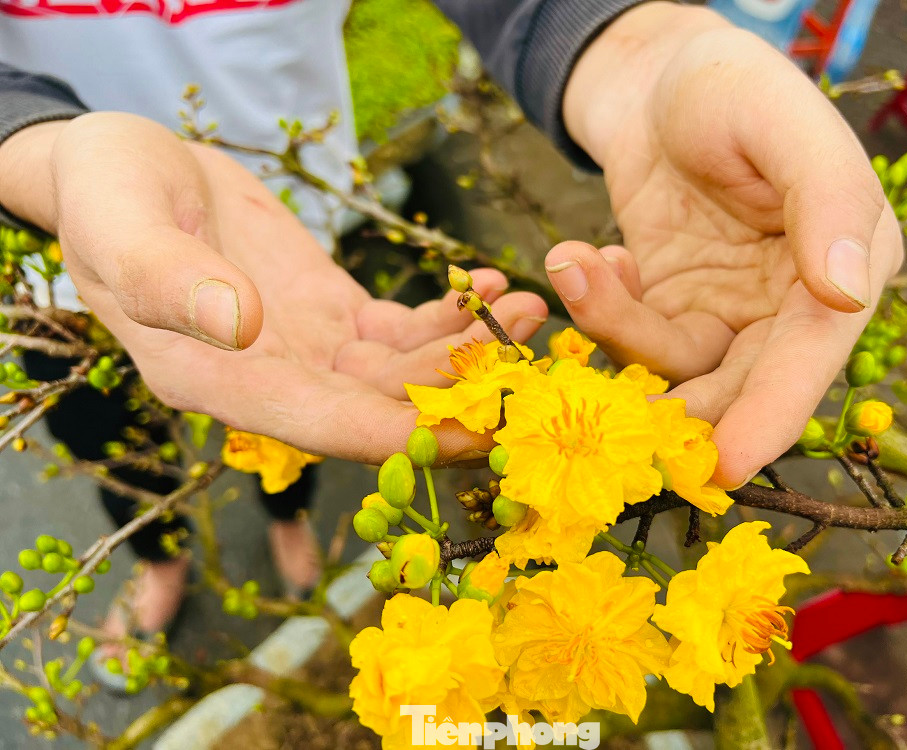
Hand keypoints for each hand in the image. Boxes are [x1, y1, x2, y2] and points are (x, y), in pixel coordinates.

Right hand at [0, 114, 547, 461]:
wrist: (127, 173)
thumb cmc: (108, 196)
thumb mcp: (122, 226)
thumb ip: (168, 279)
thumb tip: (237, 323)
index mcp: (218, 383)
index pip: (323, 426)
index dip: (400, 435)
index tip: (476, 431)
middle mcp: (272, 383)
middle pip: (381, 410)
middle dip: (460, 394)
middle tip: (532, 366)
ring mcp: (309, 352)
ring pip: (404, 372)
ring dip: (470, 350)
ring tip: (528, 311)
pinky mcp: (335, 316)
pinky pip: (404, 332)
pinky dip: (450, 316)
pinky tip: (490, 289)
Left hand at [552, 3, 903, 487]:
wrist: (656, 81)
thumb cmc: (730, 87)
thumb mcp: (782, 126)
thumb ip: (826, 202)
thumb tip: (848, 292)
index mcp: (843, 266)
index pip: (812, 355)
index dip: (772, 414)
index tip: (727, 463)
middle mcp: (788, 304)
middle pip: (740, 384)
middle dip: (678, 407)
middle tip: (616, 415)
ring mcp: (725, 311)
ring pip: (674, 365)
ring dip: (615, 328)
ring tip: (575, 265)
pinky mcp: (669, 307)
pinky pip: (632, 335)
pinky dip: (600, 307)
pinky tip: (584, 258)